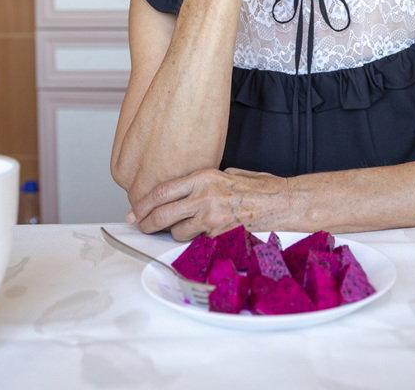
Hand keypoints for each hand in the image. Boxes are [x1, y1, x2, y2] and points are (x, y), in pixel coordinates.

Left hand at [127, 167, 287, 240]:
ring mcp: (211, 218)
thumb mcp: (226, 174)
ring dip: (175, 233)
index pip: (162, 191)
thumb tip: (186, 192)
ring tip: (183, 228)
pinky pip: (197, 241)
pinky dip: (197, 239)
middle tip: (141, 227)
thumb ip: (204, 183)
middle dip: (147, 224)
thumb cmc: (257, 187)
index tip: (134, 211)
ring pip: (177, 232)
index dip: (143, 204)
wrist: (279, 202)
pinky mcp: (219, 235)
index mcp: (203, 178)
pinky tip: (204, 233)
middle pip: (162, 214)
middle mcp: (204, 197)